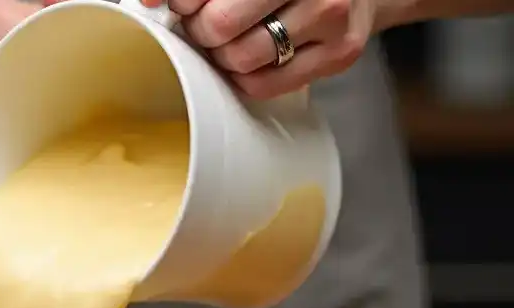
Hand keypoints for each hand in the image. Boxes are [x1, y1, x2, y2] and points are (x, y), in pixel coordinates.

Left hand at [140, 0, 373, 97]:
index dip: (185, 2)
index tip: (184, 5)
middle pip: (219, 24)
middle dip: (201, 27)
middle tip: (206, 22)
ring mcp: (332, 16)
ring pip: (240, 58)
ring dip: (222, 55)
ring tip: (231, 39)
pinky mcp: (338, 54)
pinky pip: (264, 85)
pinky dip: (244, 77)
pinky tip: (251, 57)